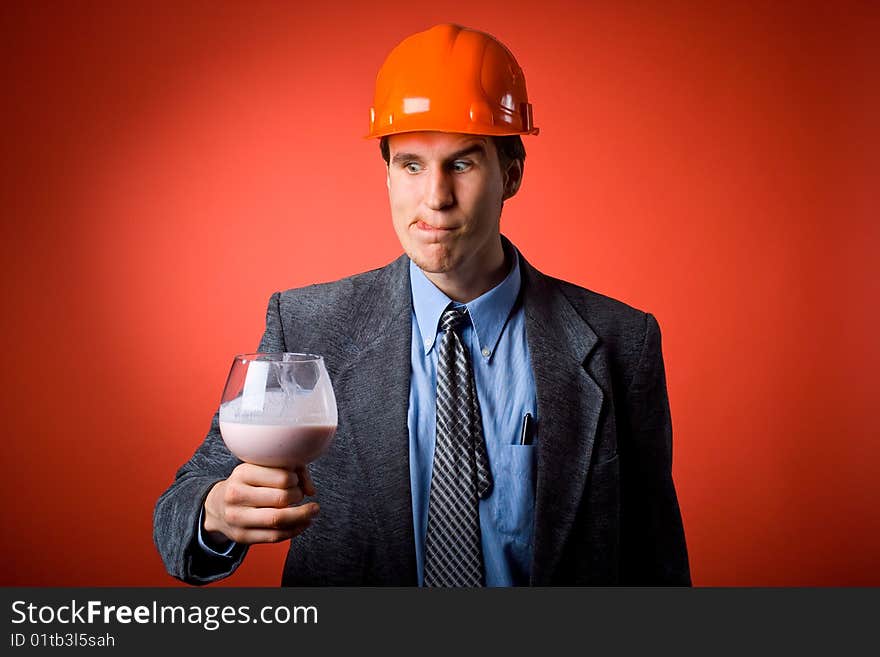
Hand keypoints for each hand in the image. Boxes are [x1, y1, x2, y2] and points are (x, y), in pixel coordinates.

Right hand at [202, 462, 318, 545]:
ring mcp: (237, 518)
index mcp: (242, 473)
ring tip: (313, 511)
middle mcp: (236, 495)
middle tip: (301, 494)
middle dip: (298, 496)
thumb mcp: (262, 468)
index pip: (282, 477)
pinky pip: (275, 536)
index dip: (296, 480)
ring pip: (279, 520)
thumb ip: (292, 471)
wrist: (216, 506)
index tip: (296, 480)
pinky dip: (295, 530)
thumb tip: (311, 491)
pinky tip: (303, 523)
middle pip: (282, 499)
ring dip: (302, 516)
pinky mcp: (242, 536)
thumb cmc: (248, 483)